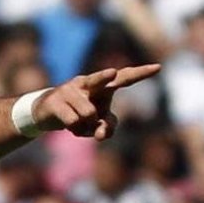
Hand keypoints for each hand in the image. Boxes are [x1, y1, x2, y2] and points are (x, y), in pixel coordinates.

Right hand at [32, 64, 160, 139]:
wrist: (45, 112)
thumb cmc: (78, 114)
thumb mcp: (96, 123)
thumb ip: (107, 128)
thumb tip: (100, 134)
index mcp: (102, 85)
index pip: (124, 78)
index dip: (140, 73)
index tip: (158, 67)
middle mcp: (87, 83)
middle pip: (99, 80)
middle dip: (105, 77)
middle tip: (112, 73)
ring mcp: (70, 90)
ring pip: (88, 114)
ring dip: (85, 126)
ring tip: (78, 123)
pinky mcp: (55, 101)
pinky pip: (73, 122)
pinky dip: (74, 129)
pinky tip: (68, 124)